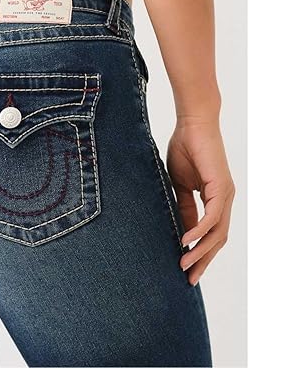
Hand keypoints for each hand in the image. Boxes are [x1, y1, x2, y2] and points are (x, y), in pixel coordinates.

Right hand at [167, 118, 234, 285]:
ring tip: (184, 265)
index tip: (185, 268)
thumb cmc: (185, 149)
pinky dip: (199, 231)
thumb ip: (183, 207)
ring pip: (217, 233)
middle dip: (203, 261)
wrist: (192, 124)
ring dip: (201, 251)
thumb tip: (183, 231)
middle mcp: (224, 201)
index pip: (211, 234)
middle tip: (188, 279)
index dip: (199, 252)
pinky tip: (186, 242)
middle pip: (217, 240)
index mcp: (215, 200)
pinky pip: (212, 217)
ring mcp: (225, 195)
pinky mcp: (220, 187)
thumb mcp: (179, 185)